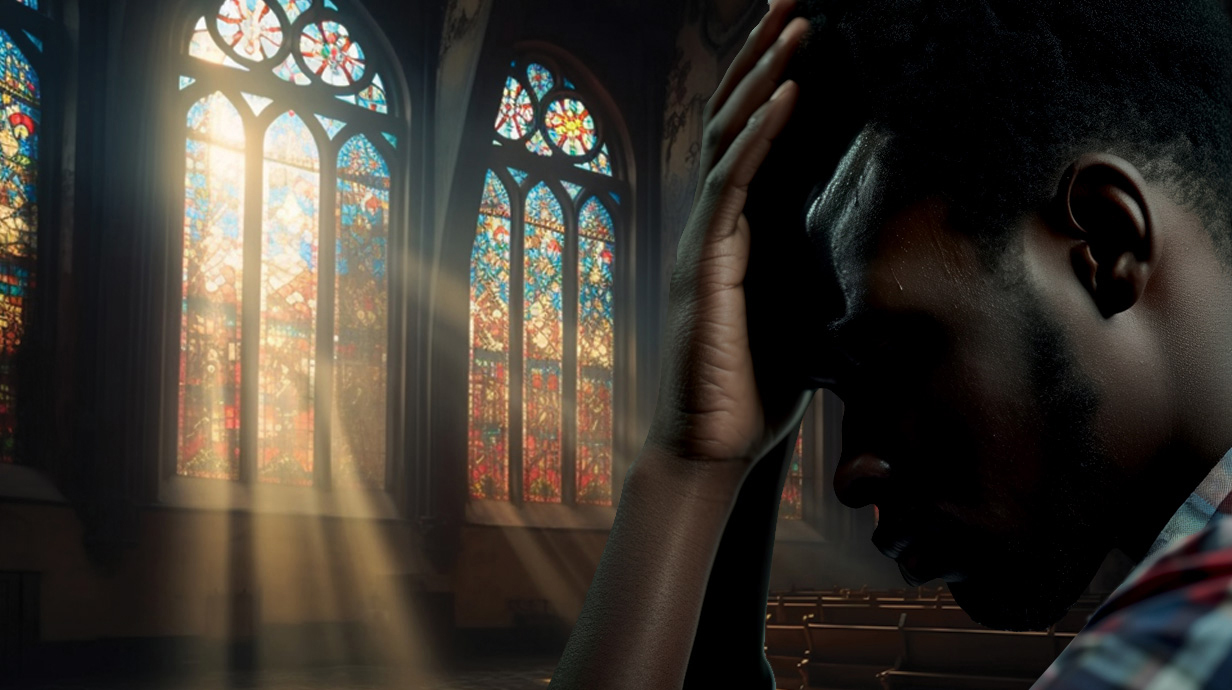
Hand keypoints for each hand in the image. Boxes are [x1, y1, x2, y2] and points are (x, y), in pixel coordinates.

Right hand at [646, 0, 812, 470]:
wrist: (711, 449)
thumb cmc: (757, 390)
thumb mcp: (807, 318)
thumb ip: (826, 273)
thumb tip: (883, 242)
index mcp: (740, 231)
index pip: (754, 139)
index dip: (775, 81)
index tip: (807, 30)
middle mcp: (716, 223)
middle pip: (733, 119)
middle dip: (764, 55)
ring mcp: (705, 240)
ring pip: (728, 138)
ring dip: (764, 76)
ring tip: (796, 22)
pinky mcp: (705, 264)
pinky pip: (731, 186)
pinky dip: (760, 137)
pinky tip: (789, 95)